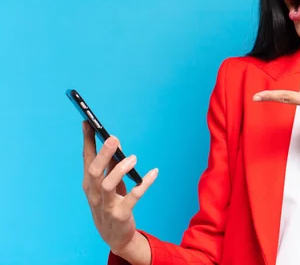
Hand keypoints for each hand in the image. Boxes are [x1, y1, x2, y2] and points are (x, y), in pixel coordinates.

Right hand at [82, 121, 157, 254]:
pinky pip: (132, 198)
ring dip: (120, 169)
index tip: (88, 122)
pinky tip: (154, 172)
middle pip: (94, 171)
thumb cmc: (110, 204)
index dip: (87, 141)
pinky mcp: (120, 215)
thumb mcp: (108, 184)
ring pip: (107, 185)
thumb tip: (115, 141)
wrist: (115, 237)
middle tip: (113, 138)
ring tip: (133, 157)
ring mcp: (105, 205)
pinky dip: (143, 184)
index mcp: (89, 183)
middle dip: (102, 154)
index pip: (86, 159)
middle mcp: (93, 194)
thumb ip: (110, 165)